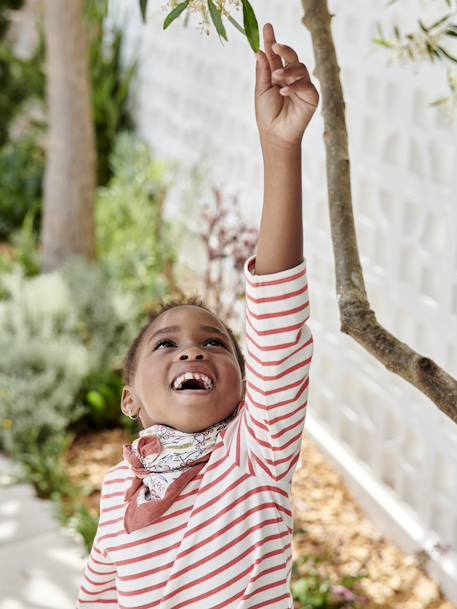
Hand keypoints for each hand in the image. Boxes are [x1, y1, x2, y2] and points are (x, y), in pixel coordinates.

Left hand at [255, 23, 318, 148]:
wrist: (275, 133)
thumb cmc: (267, 114)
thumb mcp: (261, 90)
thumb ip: (263, 71)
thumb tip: (260, 51)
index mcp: (278, 74)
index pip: (276, 54)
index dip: (272, 40)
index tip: (267, 26)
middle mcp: (291, 77)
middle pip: (291, 56)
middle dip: (284, 49)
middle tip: (275, 45)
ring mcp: (303, 85)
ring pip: (300, 68)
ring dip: (287, 71)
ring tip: (276, 78)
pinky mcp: (311, 96)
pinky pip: (305, 84)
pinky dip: (293, 86)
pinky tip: (283, 92)